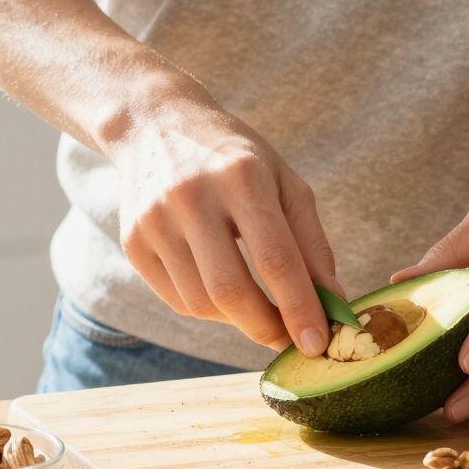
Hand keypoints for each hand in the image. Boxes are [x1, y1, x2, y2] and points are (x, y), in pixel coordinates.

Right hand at [107, 88, 339, 353]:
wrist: (155, 124)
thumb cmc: (235, 158)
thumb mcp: (284, 182)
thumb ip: (312, 243)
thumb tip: (335, 304)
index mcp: (241, 177)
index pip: (275, 258)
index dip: (300, 308)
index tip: (318, 344)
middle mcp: (192, 197)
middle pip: (231, 290)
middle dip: (266, 328)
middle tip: (289, 340)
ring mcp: (155, 221)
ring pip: (201, 303)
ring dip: (238, 320)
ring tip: (258, 308)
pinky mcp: (133, 243)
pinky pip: (177, 299)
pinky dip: (209, 309)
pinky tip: (223, 290)